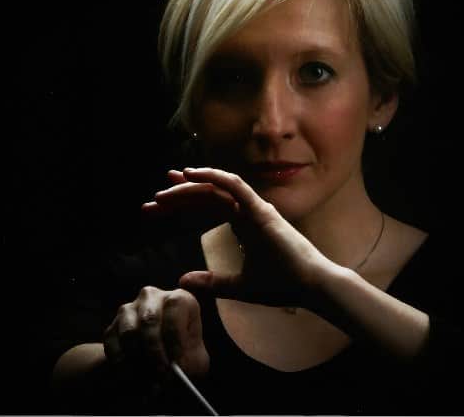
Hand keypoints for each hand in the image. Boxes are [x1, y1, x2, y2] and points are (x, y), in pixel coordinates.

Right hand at [103, 286, 209, 390]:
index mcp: (178, 299)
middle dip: (155, 352)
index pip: (175, 307)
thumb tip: (180, 368)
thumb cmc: (180, 356)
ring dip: (139, 361)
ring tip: (149, 381)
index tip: (177, 362)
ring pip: (130, 333)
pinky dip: (123, 367)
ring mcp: (129, 310)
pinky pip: (113, 346)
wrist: (152, 364)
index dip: (175, 336)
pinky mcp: (111, 328)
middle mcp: (152, 297)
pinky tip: (134, 379)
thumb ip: (190, 361)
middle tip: (161, 376)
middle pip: (149, 319)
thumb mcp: (194, 359)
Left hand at [142, 167, 334, 308]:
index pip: (206, 207)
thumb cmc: (282, 286)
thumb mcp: (237, 287)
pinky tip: (191, 174)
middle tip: (153, 200)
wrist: (310, 288)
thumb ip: (211, 281)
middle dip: (179, 196)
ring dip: (190, 186)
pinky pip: (235, 185)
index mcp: (244, 225)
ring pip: (216, 189)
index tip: (155, 208)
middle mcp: (248, 212)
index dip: (181, 205)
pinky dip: (213, 176)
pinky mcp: (261, 210)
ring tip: (166, 187)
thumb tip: (182, 279)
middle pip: (207, 196)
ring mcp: (255, 208)